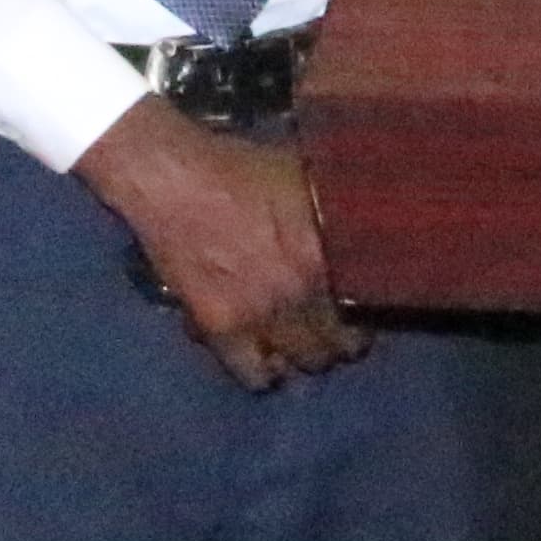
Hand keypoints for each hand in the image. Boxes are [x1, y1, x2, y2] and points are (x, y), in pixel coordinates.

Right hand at [73, 104, 356, 390]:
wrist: (172, 179)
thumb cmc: (237, 167)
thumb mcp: (303, 177)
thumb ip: (334, 207)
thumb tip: (362, 219)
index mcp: (328, 248)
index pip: (368, 302)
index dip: (368, 310)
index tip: (362, 310)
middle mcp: (302, 287)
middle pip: (338, 341)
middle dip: (340, 339)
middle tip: (335, 332)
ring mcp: (261, 312)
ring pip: (302, 361)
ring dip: (303, 355)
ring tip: (299, 345)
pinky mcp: (222, 328)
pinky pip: (253, 373)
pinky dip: (262, 372)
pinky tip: (265, 361)